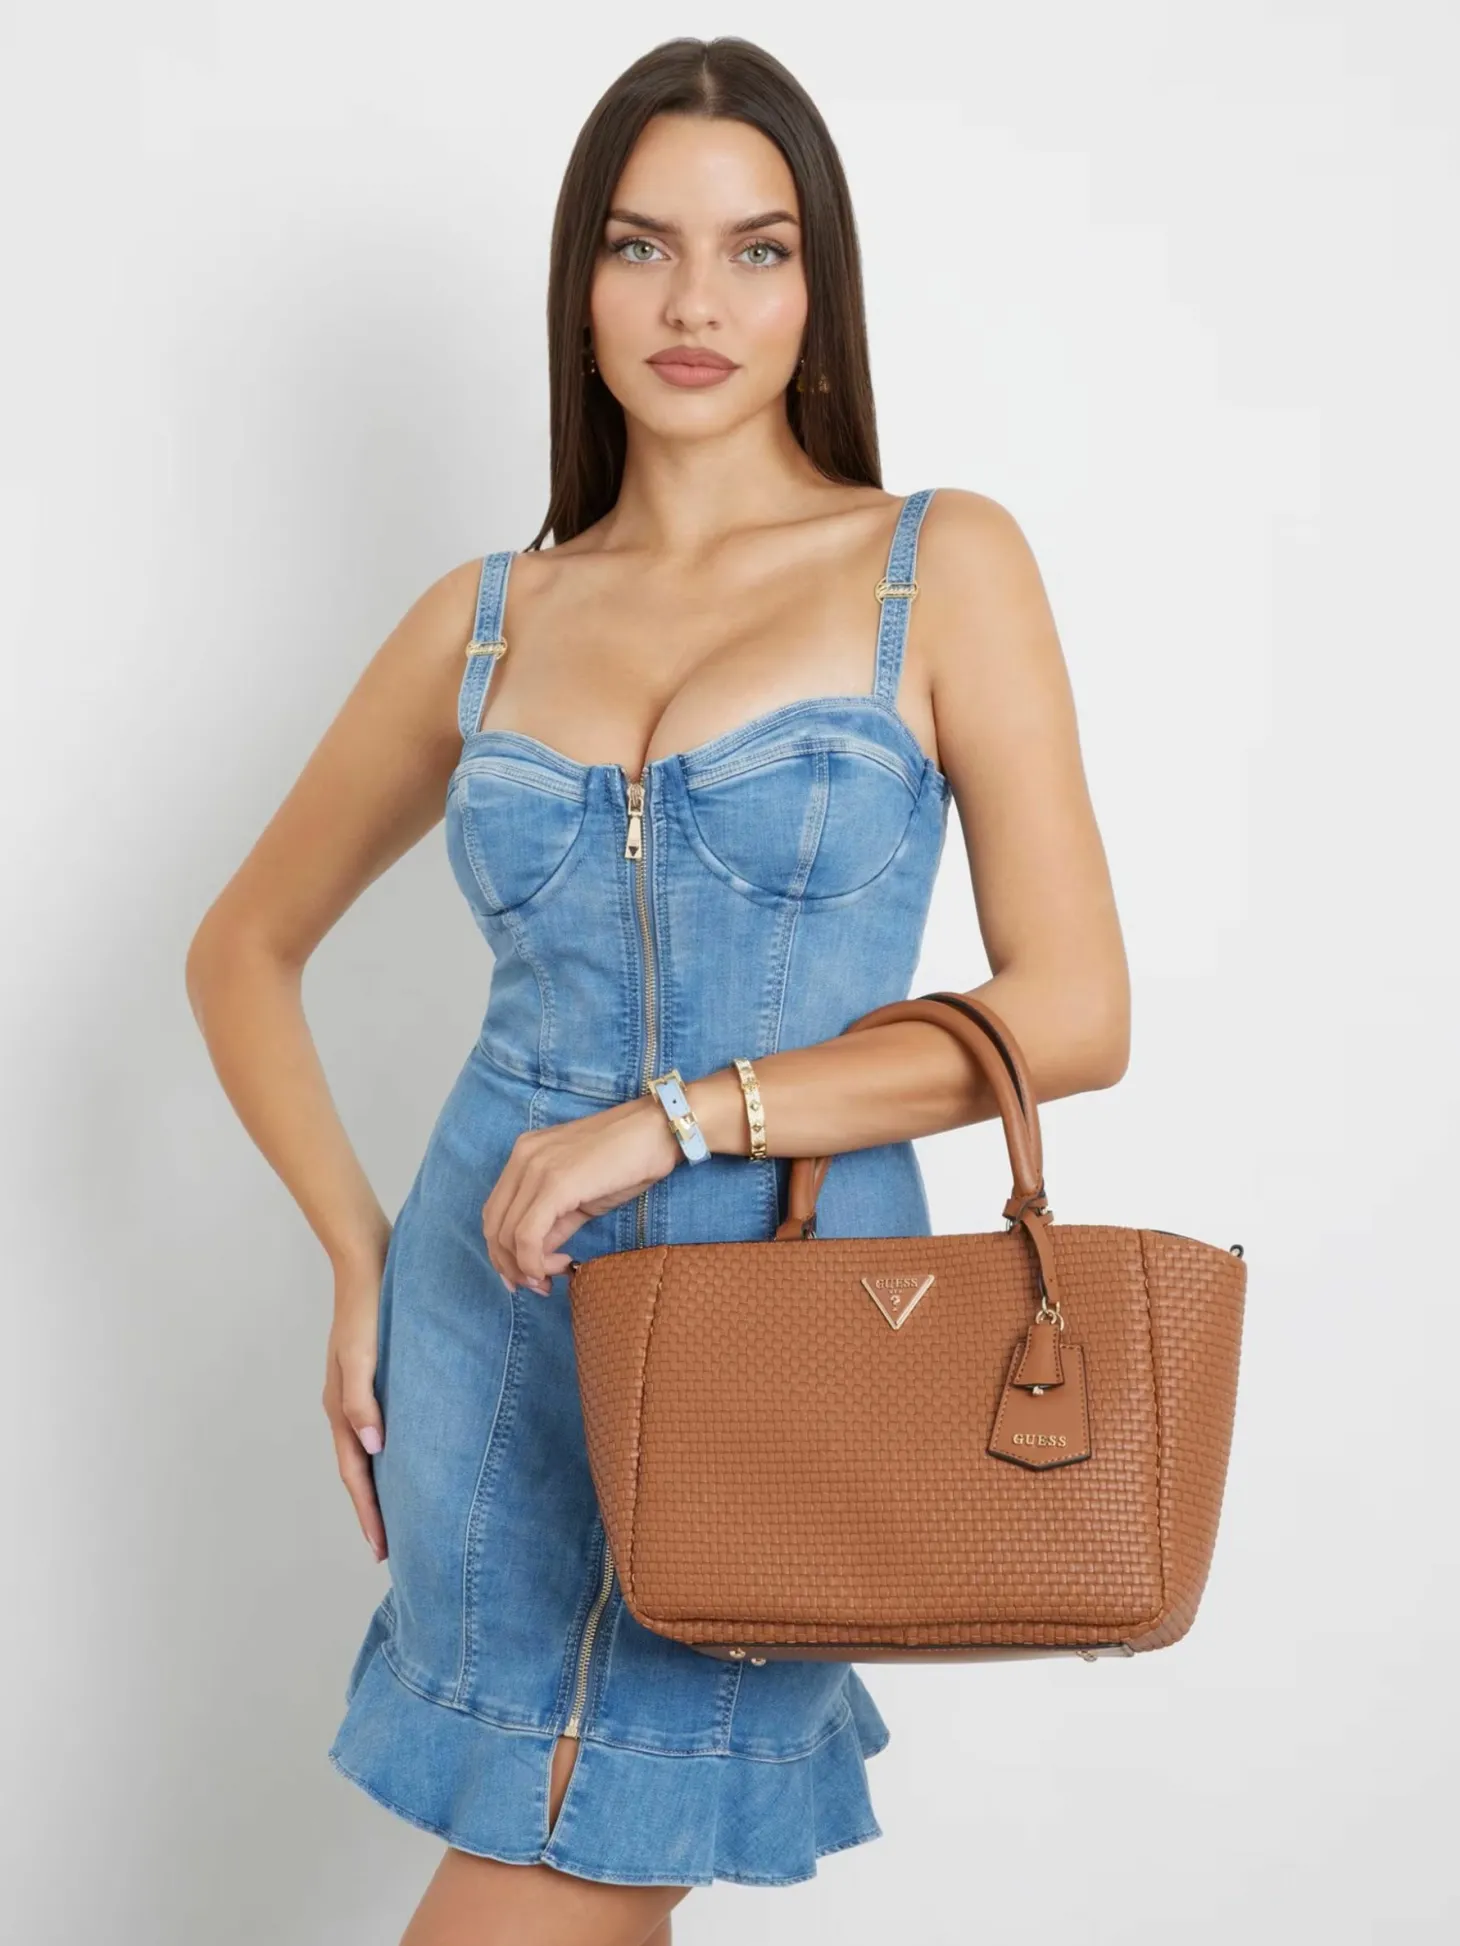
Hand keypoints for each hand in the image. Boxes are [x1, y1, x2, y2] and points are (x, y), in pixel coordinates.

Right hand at [323, 1253, 388, 1560]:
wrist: (367, 1259)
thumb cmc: (367, 1306)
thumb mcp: (362, 1354)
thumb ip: (362, 1401)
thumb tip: (371, 1449)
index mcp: (341, 1407)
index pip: (355, 1473)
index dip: (368, 1512)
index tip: (381, 1549)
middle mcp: (347, 1405)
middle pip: (358, 1470)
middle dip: (371, 1509)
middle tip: (389, 1546)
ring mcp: (360, 1390)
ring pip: (367, 1450)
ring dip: (380, 1483)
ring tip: (400, 1511)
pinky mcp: (376, 1375)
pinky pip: (380, 1425)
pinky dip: (390, 1450)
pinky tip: (407, 1454)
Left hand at [483, 1093, 682, 1292]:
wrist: (659, 1130)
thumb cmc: (629, 1160)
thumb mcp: (581, 1194)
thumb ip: (554, 1222)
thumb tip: (538, 1256)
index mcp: (524, 1155)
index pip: (495, 1213)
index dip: (502, 1252)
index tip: (525, 1277)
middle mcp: (522, 1158)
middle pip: (493, 1226)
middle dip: (510, 1266)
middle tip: (538, 1286)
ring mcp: (535, 1168)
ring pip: (507, 1234)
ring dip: (526, 1267)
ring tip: (555, 1275)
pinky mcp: (555, 1183)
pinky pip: (528, 1235)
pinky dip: (536, 1261)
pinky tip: (564, 1263)